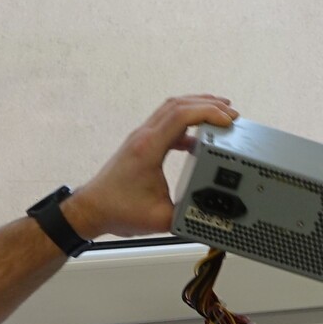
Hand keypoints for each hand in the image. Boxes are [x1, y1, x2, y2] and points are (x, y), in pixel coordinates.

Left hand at [62, 94, 237, 239]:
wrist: (91, 209)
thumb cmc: (117, 210)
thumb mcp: (160, 219)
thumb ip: (187, 215)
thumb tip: (210, 213)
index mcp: (148, 148)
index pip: (181, 116)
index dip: (208, 113)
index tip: (228, 120)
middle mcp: (144, 137)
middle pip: (178, 104)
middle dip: (208, 104)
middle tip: (231, 113)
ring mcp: (141, 138)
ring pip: (171, 109)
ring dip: (196, 107)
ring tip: (219, 114)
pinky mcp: (140, 144)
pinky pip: (166, 123)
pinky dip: (186, 124)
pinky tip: (198, 139)